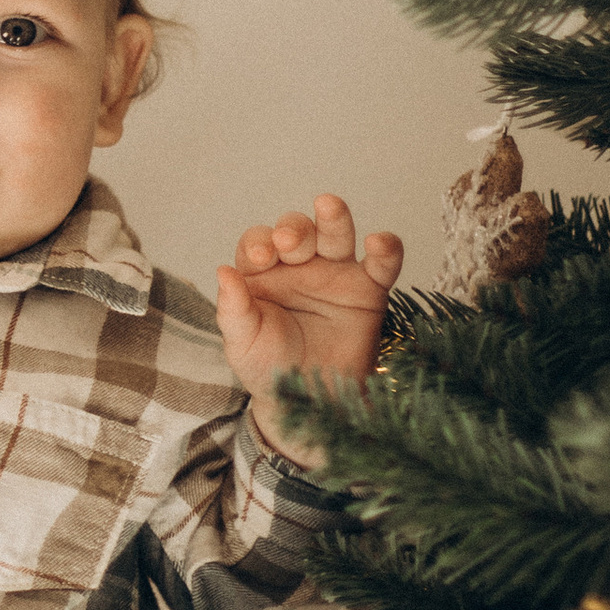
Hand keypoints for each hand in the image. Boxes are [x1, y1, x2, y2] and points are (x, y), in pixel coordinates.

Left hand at [214, 192, 402, 461]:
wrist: (308, 403)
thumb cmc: (269, 368)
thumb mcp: (243, 341)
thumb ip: (233, 308)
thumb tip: (222, 271)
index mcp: (263, 273)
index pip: (259, 242)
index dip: (259, 244)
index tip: (261, 258)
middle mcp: (299, 266)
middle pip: (298, 231)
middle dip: (293, 229)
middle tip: (288, 243)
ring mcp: (335, 275)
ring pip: (337, 235)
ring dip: (334, 218)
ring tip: (328, 206)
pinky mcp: (368, 291)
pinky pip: (382, 265)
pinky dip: (386, 250)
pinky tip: (379, 243)